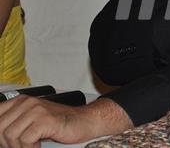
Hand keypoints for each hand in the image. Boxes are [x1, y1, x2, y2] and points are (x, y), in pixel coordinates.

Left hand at [0, 96, 131, 146]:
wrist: (85, 121)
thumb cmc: (60, 123)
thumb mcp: (32, 121)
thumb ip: (15, 124)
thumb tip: (1, 138)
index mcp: (21, 101)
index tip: (7, 142)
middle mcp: (27, 103)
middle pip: (0, 128)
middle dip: (8, 143)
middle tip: (22, 146)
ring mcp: (36, 110)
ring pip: (10, 135)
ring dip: (19, 146)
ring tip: (31, 146)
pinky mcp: (45, 120)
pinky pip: (24, 140)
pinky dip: (30, 147)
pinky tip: (38, 145)